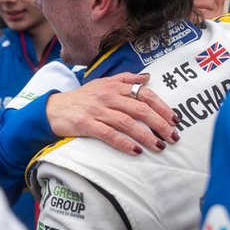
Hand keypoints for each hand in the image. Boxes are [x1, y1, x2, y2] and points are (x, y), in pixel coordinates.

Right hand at [44, 72, 178, 155]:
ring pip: (127, 123)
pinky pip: (109, 134)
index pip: (144, 93)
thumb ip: (125, 79)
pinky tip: (136, 151)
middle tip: (173, 136)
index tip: (175, 119)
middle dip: (160, 123)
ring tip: (160, 146)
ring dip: (146, 136)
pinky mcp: (86, 124)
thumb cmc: (83, 98)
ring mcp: (97, 110)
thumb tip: (147, 78)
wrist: (54, 108)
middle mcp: (108, 96)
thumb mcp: (103, 83)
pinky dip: (124, 143)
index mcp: (114, 85)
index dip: (162, 106)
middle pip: (140, 108)